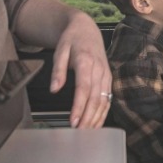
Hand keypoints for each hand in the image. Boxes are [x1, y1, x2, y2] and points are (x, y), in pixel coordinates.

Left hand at [51, 11, 113, 128]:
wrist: (86, 29)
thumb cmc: (72, 40)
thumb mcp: (59, 51)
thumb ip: (58, 71)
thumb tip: (54, 89)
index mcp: (86, 62)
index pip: (83, 89)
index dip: (79, 107)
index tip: (73, 121)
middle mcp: (99, 69)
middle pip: (95, 98)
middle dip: (88, 117)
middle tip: (79, 133)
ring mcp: (105, 74)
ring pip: (104, 100)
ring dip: (96, 118)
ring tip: (87, 133)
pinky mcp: (108, 78)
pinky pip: (107, 98)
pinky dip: (103, 112)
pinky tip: (96, 123)